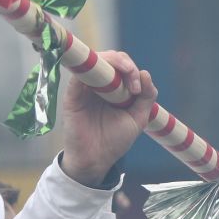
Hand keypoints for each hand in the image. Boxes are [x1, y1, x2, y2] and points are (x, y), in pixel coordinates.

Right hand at [60, 48, 152, 186]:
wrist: (96, 160)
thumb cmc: (115, 140)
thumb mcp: (138, 118)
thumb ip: (147, 97)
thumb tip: (146, 73)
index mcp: (114, 88)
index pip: (122, 66)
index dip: (132, 70)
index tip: (139, 89)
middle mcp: (99, 84)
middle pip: (109, 58)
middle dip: (125, 64)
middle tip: (134, 81)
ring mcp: (84, 87)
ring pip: (95, 61)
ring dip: (111, 61)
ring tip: (125, 72)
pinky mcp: (72, 94)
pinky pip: (78, 74)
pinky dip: (91, 68)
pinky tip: (104, 77)